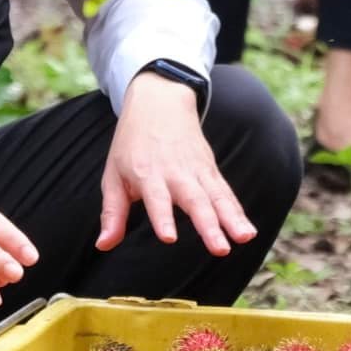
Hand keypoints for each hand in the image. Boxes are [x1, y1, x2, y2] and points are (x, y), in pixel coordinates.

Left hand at [98, 72, 256, 256]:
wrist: (160, 102)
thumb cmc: (132, 143)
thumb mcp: (113, 174)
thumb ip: (112, 212)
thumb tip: (103, 245)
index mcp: (147, 173)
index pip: (156, 199)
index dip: (162, 217)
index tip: (169, 238)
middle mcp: (176, 172)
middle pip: (194, 200)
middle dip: (208, 225)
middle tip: (220, 249)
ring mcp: (197, 170)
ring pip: (217, 197)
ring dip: (232, 219)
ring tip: (244, 238)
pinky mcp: (211, 170)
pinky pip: (226, 193)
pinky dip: (238, 211)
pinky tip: (247, 232)